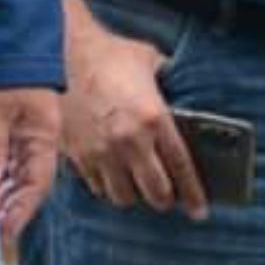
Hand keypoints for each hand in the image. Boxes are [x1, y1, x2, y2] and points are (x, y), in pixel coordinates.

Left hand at [0, 85, 63, 242]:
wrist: (9, 38)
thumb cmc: (9, 70)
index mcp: (43, 136)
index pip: (36, 184)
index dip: (22, 211)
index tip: (4, 234)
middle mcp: (36, 142)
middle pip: (24, 186)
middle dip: (7, 211)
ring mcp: (23, 138)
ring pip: (12, 179)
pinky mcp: (8, 133)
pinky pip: (2, 166)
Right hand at [60, 0, 208, 217]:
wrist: (65, 54)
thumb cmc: (110, 53)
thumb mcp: (149, 60)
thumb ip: (166, 77)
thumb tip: (177, 82)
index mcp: (154, 118)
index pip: (181, 166)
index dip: (193, 192)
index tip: (199, 210)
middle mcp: (130, 142)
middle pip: (155, 191)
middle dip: (164, 199)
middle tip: (168, 197)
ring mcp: (102, 152)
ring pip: (123, 196)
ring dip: (134, 195)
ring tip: (138, 186)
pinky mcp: (79, 156)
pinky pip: (96, 187)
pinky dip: (106, 186)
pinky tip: (111, 176)